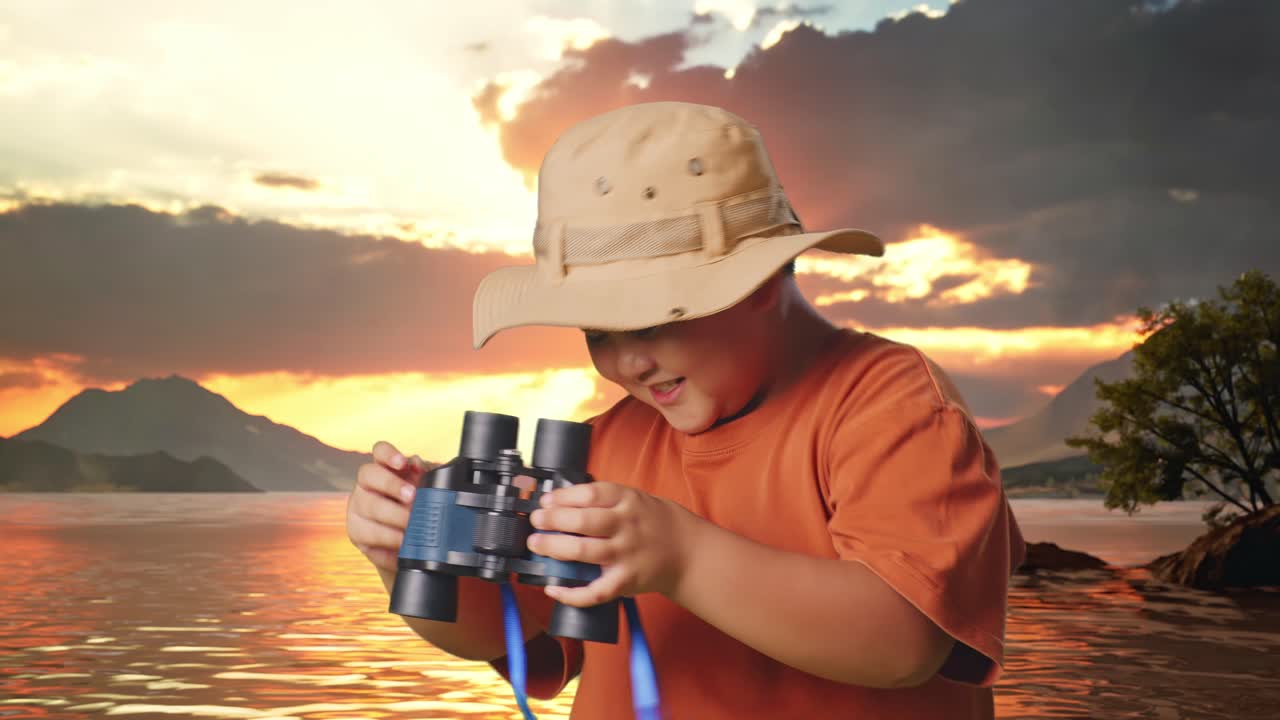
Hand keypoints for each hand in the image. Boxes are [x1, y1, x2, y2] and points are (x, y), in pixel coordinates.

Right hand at [347, 440, 428, 572]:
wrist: (406, 545)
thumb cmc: (415, 511)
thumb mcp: (423, 492)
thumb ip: (422, 476)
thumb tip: (417, 464)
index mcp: (384, 469)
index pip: (380, 451)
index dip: (389, 453)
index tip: (403, 462)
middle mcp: (366, 485)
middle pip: (369, 475)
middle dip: (392, 485)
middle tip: (413, 497)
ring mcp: (357, 509)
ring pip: (368, 506)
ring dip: (393, 516)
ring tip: (412, 525)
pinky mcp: (356, 533)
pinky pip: (369, 535)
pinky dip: (390, 540)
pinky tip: (403, 543)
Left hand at [526, 482, 700, 606]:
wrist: (687, 551)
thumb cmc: (652, 522)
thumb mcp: (633, 498)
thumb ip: (602, 499)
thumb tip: (557, 502)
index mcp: (627, 501)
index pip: (589, 494)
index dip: (562, 497)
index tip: (545, 501)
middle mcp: (626, 527)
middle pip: (583, 522)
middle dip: (552, 521)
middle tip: (536, 521)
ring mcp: (626, 555)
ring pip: (583, 553)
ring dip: (554, 548)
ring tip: (537, 544)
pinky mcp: (625, 582)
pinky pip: (595, 592)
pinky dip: (571, 594)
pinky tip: (553, 589)